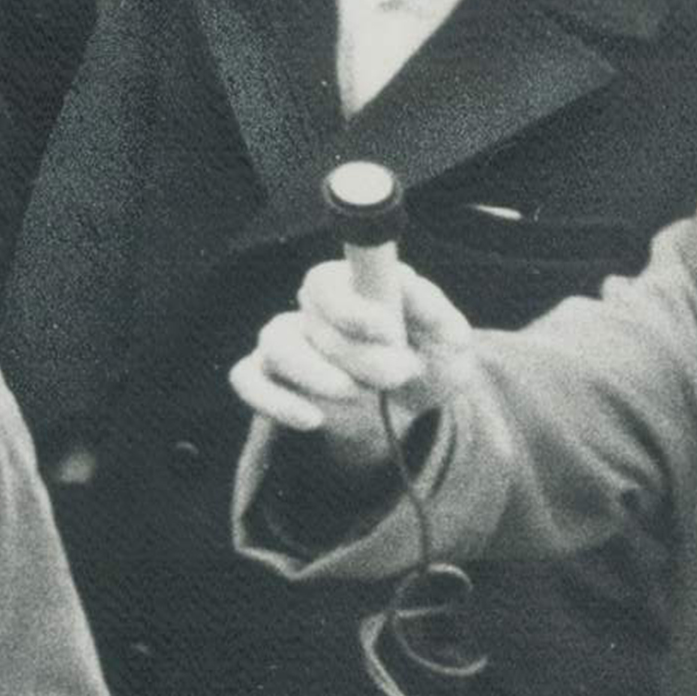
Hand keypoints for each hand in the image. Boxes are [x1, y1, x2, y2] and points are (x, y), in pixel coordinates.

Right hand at [233, 246, 468, 449]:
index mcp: (349, 287)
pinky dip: (277, 401)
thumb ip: (431, 308)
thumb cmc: (428, 362)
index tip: (385, 329)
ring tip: (358, 394)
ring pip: (276, 347)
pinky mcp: (269, 378)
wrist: (407, 412)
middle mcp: (310, 310)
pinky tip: (313, 419)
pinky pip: (248, 380)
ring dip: (317, 375)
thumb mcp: (449, 338)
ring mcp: (286, 344)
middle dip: (359, 356)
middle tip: (399, 374)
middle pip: (312, 321)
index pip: (326, 281)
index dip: (349, 306)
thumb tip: (404, 276)